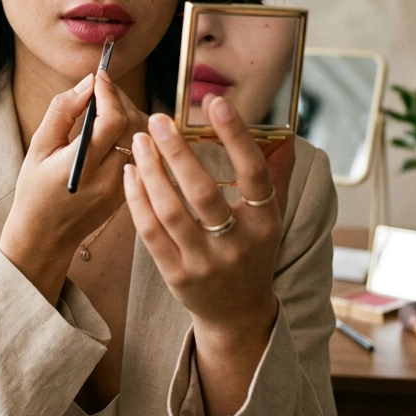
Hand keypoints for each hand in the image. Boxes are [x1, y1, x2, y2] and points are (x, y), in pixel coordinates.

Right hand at [0, 71, 146, 305]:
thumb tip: (88, 83)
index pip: (112, 121)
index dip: (109, 93)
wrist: (45, 237)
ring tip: (108, 105)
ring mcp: (123, 187)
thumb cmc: (35, 191)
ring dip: (129, 114)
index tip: (99, 76)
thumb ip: (62, 111)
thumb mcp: (38, 148)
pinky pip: (141, 153)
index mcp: (82, 167)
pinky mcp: (129, 191)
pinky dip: (131, 133)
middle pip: (133, 125)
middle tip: (103, 87)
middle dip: (120, 99)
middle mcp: (108, 179)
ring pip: (142, 138)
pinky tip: (114, 128)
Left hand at [123, 94, 294, 415]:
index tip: (215, 103)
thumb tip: (286, 134)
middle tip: (157, 120)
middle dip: (177, 151)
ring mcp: (204, 262)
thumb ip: (277, 176)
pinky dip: (138, 200)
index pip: (254, 174)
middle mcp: (237, 244)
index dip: (236, 136)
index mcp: (265, 223)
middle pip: (203, 192)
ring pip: (171, 211)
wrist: (236, 313)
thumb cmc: (252, 253)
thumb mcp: (272, 219)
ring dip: (151, 171)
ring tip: (138, 141)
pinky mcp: (176, 275)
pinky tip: (130, 173)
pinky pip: (151, 232)